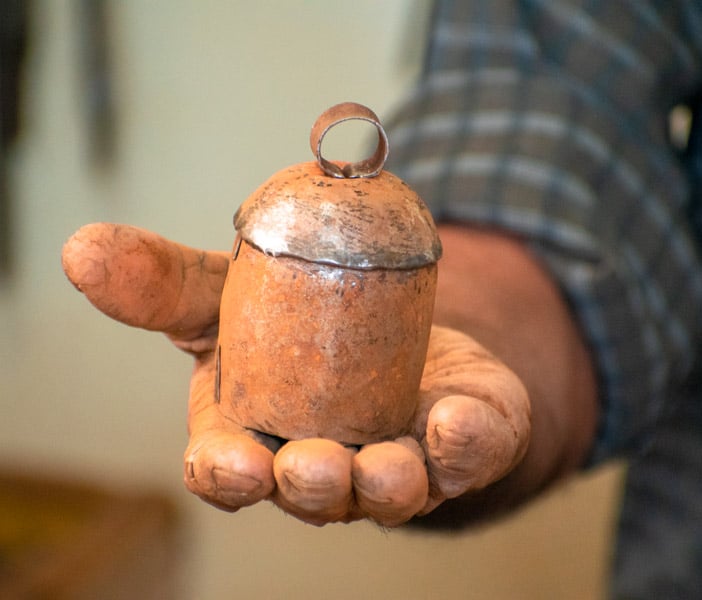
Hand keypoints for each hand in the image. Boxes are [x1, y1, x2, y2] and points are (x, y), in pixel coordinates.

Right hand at [62, 223, 530, 526]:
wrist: (387, 320)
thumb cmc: (294, 325)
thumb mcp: (227, 296)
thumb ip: (165, 284)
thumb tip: (81, 247)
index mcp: (258, 437)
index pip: (229, 471)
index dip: (226, 474)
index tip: (231, 462)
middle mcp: (325, 466)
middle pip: (313, 490)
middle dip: (310, 484)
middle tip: (311, 464)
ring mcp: (396, 463)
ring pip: (392, 489)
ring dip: (389, 482)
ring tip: (389, 466)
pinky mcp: (459, 446)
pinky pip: (470, 454)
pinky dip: (468, 442)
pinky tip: (462, 422)